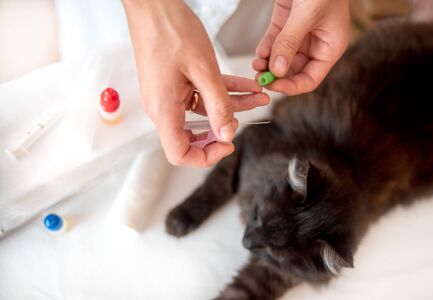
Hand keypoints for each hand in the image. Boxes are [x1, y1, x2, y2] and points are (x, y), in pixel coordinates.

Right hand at [123, 0, 268, 166]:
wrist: (153, 5)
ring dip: (230, 107)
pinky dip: (223, 92)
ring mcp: (168, 96)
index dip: (206, 156)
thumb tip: (227, 134)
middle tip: (242, 123)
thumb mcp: (203, 70)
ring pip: (203, 113)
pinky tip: (246, 85)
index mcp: (164, 110)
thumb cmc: (171, 31)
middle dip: (221, 132)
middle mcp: (163, 108)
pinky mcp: (175, 85)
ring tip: (258, 97)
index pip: (179, 154)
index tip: (227, 144)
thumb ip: (218, 105)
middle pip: (192, 137)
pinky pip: (201, 96)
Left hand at [253, 0, 349, 94]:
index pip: (310, 78)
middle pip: (294, 71)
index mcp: (330, 48)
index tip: (274, 85)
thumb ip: (290, 43)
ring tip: (256, 65)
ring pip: (282, 58)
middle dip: (276, 75)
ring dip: (268, 64)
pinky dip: (265, 49)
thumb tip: (276, 71)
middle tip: (259, 78)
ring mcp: (300, 35)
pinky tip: (259, 53)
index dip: (292, 86)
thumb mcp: (306, 16)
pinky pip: (274, 42)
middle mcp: (316, 44)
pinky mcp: (286, 23)